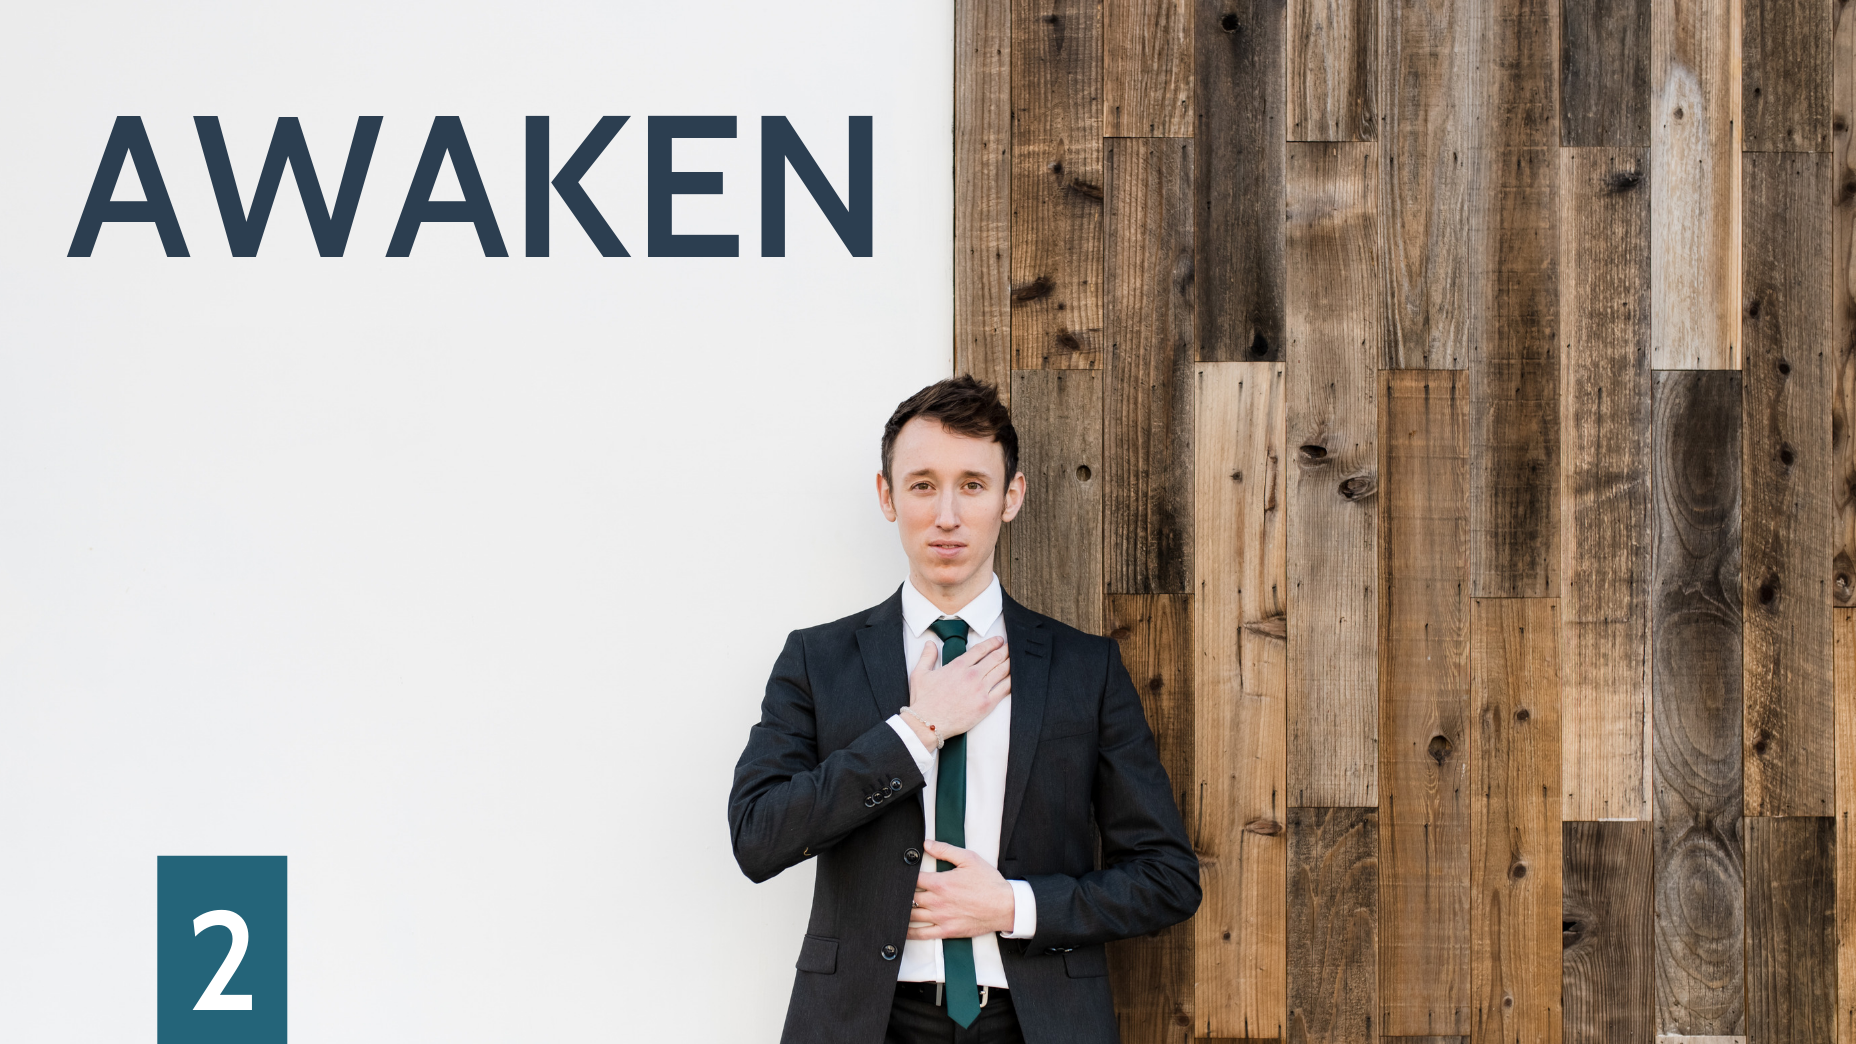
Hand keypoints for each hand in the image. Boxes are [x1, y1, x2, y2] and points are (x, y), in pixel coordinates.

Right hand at [903, 635, 1009, 749]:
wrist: (928, 722)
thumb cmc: (924, 701)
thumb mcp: (920, 674)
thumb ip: (927, 656)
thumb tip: (930, 644)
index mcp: (958, 666)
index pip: (980, 649)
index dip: (992, 643)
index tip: (999, 641)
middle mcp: (971, 675)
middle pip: (995, 658)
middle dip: (1005, 650)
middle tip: (1012, 647)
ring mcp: (980, 689)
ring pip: (1002, 671)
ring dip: (1011, 663)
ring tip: (1016, 659)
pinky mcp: (986, 704)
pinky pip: (1005, 689)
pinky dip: (1012, 681)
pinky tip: (1017, 678)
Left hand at [906, 841, 1015, 938]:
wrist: (1004, 906)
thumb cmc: (988, 883)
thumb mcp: (969, 859)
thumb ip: (945, 850)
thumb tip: (926, 844)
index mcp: (940, 883)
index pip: (913, 879)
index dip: (905, 876)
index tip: (901, 875)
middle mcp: (937, 901)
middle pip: (909, 898)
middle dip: (902, 894)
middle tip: (896, 892)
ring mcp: (941, 917)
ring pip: (912, 916)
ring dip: (902, 911)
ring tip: (895, 908)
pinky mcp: (947, 931)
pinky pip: (922, 934)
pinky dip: (909, 932)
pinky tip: (902, 929)